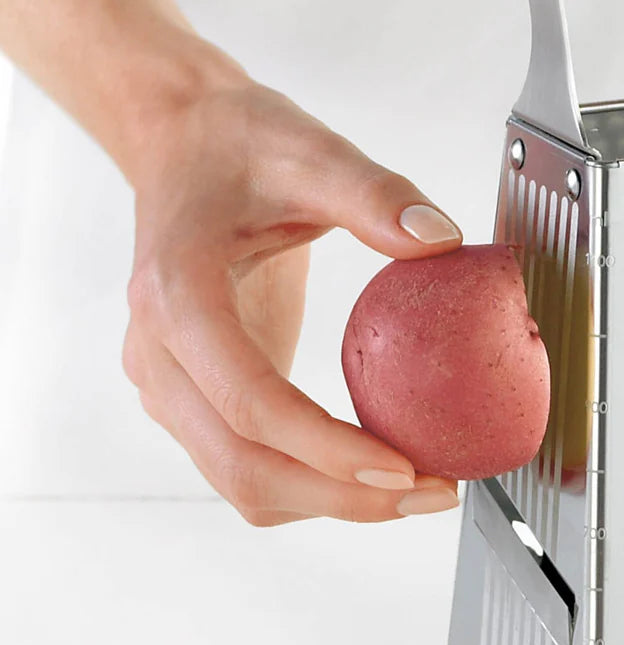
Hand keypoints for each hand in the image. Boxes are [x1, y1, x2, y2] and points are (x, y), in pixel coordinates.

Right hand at [121, 69, 462, 525]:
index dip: (327, 449)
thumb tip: (443, 239)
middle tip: (433, 491)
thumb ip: (375, 193)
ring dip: (329, 500)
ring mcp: (168, 383)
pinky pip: (246, 464)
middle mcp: (159, 354)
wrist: (181, 144)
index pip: (250, 403)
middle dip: (342, 496)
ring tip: (416, 486)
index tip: (404, 466)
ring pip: (241, 480)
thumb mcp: (309, 149)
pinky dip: (310, 481)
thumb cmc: (236, 144)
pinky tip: (371, 465)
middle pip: (244, 465)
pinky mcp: (194, 395)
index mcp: (177, 296)